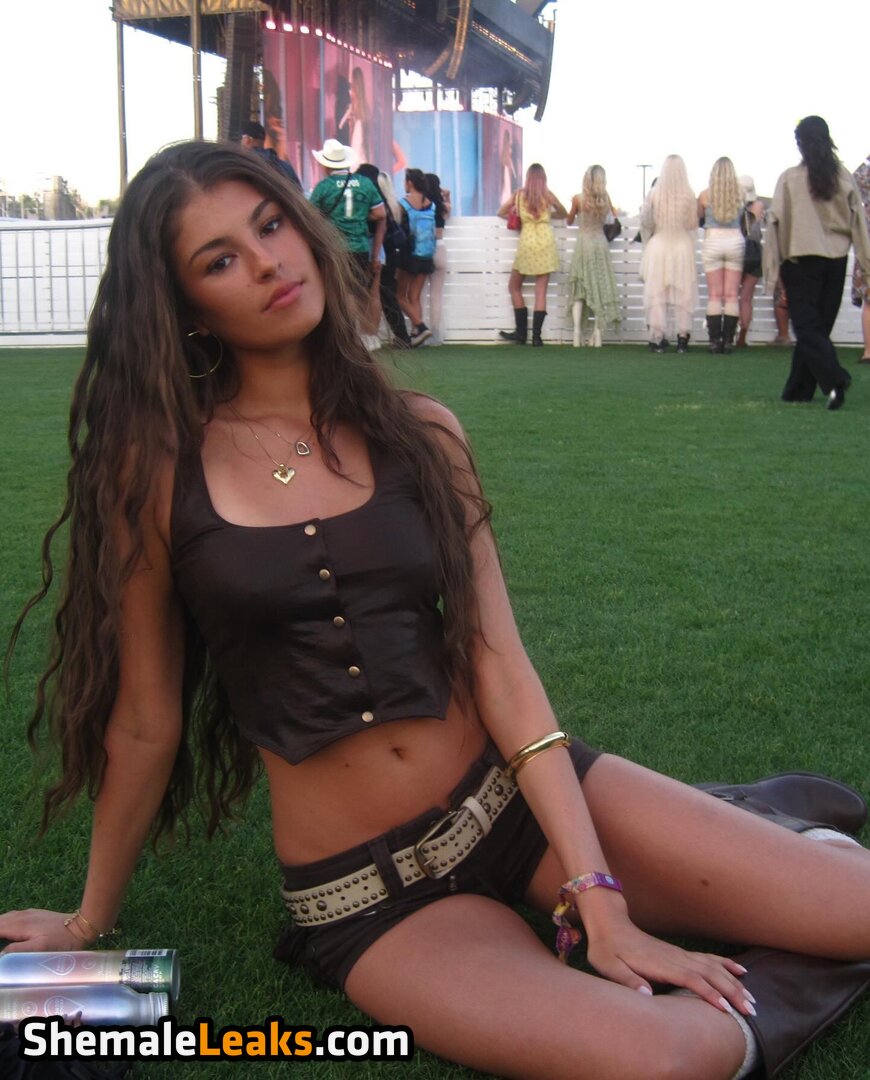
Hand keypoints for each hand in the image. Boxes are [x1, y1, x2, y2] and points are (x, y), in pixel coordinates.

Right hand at [0, 909, 93, 953]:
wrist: (82, 926)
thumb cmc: (62, 941)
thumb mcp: (39, 949)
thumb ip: (16, 951)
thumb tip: (0, 955)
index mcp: (19, 924)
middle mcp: (20, 916)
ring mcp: (27, 914)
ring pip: (3, 919)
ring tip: (0, 939)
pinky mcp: (33, 915)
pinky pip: (10, 918)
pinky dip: (2, 924)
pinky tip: (3, 931)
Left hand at [584, 915, 753, 1016]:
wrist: (609, 924)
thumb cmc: (606, 948)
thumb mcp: (608, 965)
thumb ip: (626, 980)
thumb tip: (646, 995)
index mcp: (660, 964)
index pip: (691, 979)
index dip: (709, 994)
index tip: (726, 1009)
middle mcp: (675, 958)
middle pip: (710, 974)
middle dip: (732, 992)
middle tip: (750, 1011)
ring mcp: (679, 954)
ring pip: (713, 967)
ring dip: (734, 982)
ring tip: (752, 999)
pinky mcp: (679, 953)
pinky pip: (708, 958)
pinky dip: (726, 964)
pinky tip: (741, 970)